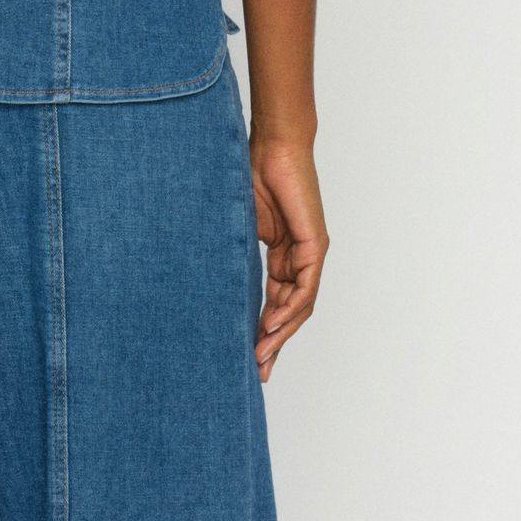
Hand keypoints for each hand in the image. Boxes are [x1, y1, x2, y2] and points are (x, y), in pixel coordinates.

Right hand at [250, 131, 327, 379]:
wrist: (271, 147)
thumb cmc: (249, 176)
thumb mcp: (236, 229)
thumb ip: (232, 258)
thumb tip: (206, 285)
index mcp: (281, 256)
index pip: (274, 303)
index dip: (262, 331)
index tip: (247, 358)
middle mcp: (298, 259)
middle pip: (289, 311)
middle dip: (273, 343)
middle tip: (258, 372)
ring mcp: (309, 253)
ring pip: (299, 306)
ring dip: (281, 333)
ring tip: (262, 356)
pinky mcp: (315, 244)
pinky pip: (305, 288)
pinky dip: (290, 310)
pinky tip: (272, 326)